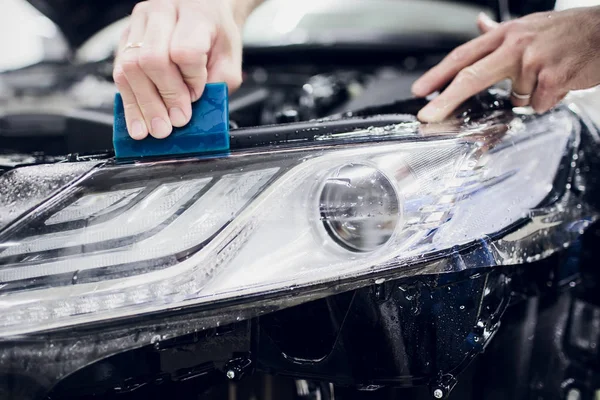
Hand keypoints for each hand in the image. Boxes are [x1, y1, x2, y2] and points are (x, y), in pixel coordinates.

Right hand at [113, 0, 252, 139]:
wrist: (203, 14)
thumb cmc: (215, 37)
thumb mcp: (229, 60)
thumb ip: (218, 86)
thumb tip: (196, 115)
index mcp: (193, 15)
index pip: (184, 52)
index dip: (191, 81)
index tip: (197, 96)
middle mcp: (161, 14)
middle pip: (151, 60)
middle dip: (163, 98)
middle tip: (175, 122)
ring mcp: (138, 25)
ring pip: (129, 67)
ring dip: (143, 105)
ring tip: (155, 129)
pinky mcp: (124, 40)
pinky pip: (119, 74)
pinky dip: (130, 103)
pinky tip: (138, 122)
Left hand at [412, 7, 599, 122]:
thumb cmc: (565, 32)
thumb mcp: (527, 26)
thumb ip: (498, 32)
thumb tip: (478, 25)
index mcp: (505, 35)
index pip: (462, 56)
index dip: (438, 74)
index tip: (419, 90)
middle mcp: (515, 45)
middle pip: (471, 76)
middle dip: (446, 99)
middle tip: (428, 115)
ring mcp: (533, 60)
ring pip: (516, 96)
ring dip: (531, 94)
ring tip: (549, 75)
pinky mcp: (552, 76)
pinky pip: (539, 103)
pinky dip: (548, 99)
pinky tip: (560, 82)